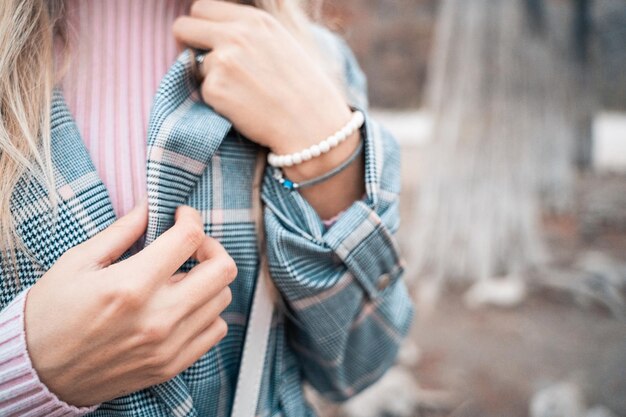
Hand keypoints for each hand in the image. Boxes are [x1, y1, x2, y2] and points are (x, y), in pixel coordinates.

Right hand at [25, 203, 236, 406]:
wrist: (39, 373)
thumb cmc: (52, 314)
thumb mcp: (78, 263)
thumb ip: (121, 232)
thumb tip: (150, 207)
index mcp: (131, 285)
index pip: (189, 238)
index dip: (191, 218)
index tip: (181, 216)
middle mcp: (157, 317)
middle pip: (223, 269)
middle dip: (211, 246)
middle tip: (191, 245)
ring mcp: (168, 345)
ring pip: (222, 298)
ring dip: (209, 280)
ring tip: (181, 278)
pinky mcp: (172, 365)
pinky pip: (216, 330)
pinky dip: (208, 312)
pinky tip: (185, 306)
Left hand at [173, 0, 352, 154]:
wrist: (312, 126)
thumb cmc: (304, 91)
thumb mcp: (281, 45)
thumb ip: (248, 35)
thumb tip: (216, 36)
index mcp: (254, 20)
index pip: (203, 9)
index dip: (200, 27)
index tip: (204, 41)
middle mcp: (236, 34)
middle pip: (184, 27)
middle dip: (186, 43)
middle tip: (202, 64)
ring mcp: (223, 61)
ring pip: (197, 66)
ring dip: (212, 80)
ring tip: (245, 95)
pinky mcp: (215, 88)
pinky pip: (204, 92)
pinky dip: (218, 103)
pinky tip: (244, 108)